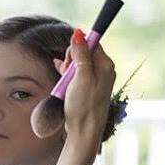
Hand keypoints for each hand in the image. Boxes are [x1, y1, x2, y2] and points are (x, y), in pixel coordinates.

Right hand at [53, 29, 115, 149]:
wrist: (84, 131)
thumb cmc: (84, 106)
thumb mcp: (81, 77)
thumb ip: (81, 54)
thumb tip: (79, 33)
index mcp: (105, 66)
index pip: (92, 43)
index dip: (78, 47)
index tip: (70, 58)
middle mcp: (103, 72)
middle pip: (84, 53)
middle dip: (72, 58)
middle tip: (66, 71)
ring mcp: (95, 81)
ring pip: (78, 65)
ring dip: (67, 68)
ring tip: (63, 80)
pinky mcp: (87, 89)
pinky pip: (76, 75)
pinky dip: (67, 74)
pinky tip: (59, 73)